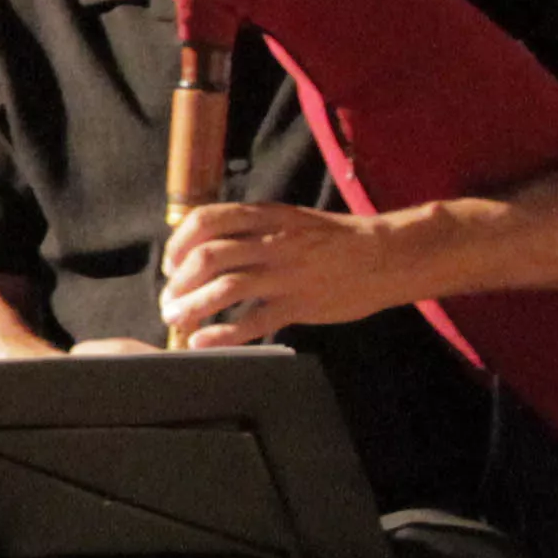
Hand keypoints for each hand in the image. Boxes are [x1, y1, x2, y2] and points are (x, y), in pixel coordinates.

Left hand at [161, 200, 411, 346]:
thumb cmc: (333, 240)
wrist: (388, 256)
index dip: (178, 243)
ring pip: (226, 288)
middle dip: (178, 282)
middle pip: (208, 257)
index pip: (207, 220)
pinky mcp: (301, 305)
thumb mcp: (290, 220)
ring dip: (192, 306)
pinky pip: (253, 322)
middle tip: (169, 300)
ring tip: (176, 319)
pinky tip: (201, 342)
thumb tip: (203, 249)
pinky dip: (221, 334)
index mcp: (268, 216)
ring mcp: (288, 274)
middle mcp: (274, 242)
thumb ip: (251, 230)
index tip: (171, 265)